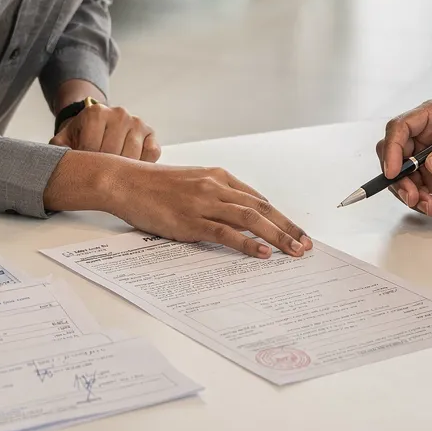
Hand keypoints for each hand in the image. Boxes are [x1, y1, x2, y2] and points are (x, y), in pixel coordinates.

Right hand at [46, 154, 310, 259]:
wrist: (125, 181)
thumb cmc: (154, 185)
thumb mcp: (191, 184)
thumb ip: (215, 196)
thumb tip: (237, 216)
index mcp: (218, 177)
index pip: (258, 199)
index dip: (281, 217)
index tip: (297, 232)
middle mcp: (216, 187)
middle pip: (261, 208)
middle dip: (287, 227)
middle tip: (306, 246)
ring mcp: (204, 203)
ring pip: (250, 219)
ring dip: (276, 236)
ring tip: (293, 252)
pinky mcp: (190, 220)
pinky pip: (225, 232)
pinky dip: (247, 243)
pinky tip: (262, 253)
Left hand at [49, 102, 160, 161]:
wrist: (97, 125)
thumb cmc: (81, 137)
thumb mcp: (64, 140)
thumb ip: (57, 150)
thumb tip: (56, 166)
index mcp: (95, 113)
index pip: (91, 149)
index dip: (86, 165)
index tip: (83, 167)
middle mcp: (119, 113)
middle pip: (113, 155)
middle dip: (103, 168)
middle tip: (97, 172)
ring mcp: (137, 123)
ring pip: (132, 157)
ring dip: (122, 169)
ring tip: (111, 170)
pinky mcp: (151, 134)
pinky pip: (151, 155)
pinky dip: (142, 164)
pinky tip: (129, 166)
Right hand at [377, 100, 431, 217]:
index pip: (400, 127)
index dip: (392, 148)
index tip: (394, 172)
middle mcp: (424, 136)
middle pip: (393, 155)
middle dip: (399, 179)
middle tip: (413, 197)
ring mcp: (426, 158)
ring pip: (401, 178)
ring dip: (411, 196)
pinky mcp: (431, 179)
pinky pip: (416, 193)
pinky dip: (423, 204)